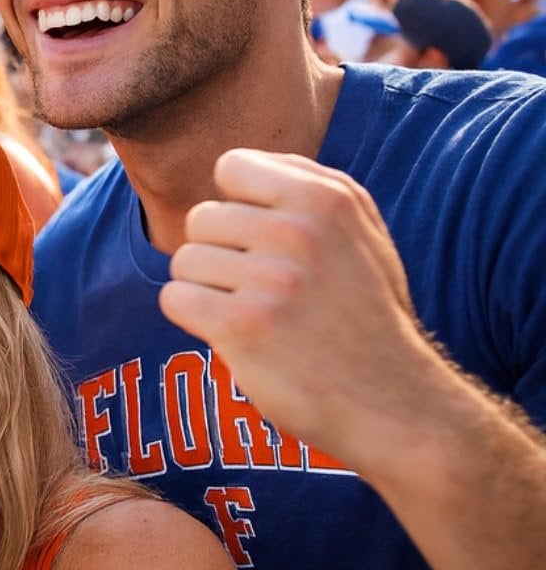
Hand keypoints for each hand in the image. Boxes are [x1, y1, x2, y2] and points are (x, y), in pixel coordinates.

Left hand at [159, 149, 448, 469]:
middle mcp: (299, 231)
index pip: (231, 166)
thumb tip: (238, 165)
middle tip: (266, 291)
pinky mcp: (242, 326)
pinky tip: (237, 336)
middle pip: (202, 218)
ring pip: (185, 260)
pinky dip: (195, 319)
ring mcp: (270, 279)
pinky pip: (175, 298)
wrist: (395, 404)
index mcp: (327, 198)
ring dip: (209, 290)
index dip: (238, 204)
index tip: (264, 241)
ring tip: (257, 315)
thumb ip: (309, 191)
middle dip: (222, 254)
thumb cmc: (369, 317)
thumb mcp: (363, 237)